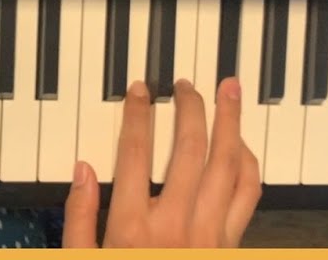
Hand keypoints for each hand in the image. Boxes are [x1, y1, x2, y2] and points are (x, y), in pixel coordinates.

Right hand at [63, 77, 260, 247]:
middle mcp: (176, 226)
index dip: (137, 115)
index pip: (134, 153)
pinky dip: (248, 164)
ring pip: (229, 164)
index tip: (140, 91)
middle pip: (189, 148)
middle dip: (190, 107)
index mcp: (132, 229)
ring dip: (231, 122)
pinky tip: (241, 146)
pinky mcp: (230, 245)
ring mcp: (209, 236)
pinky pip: (248, 195)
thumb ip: (79, 218)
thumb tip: (82, 170)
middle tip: (186, 84)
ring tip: (230, 91)